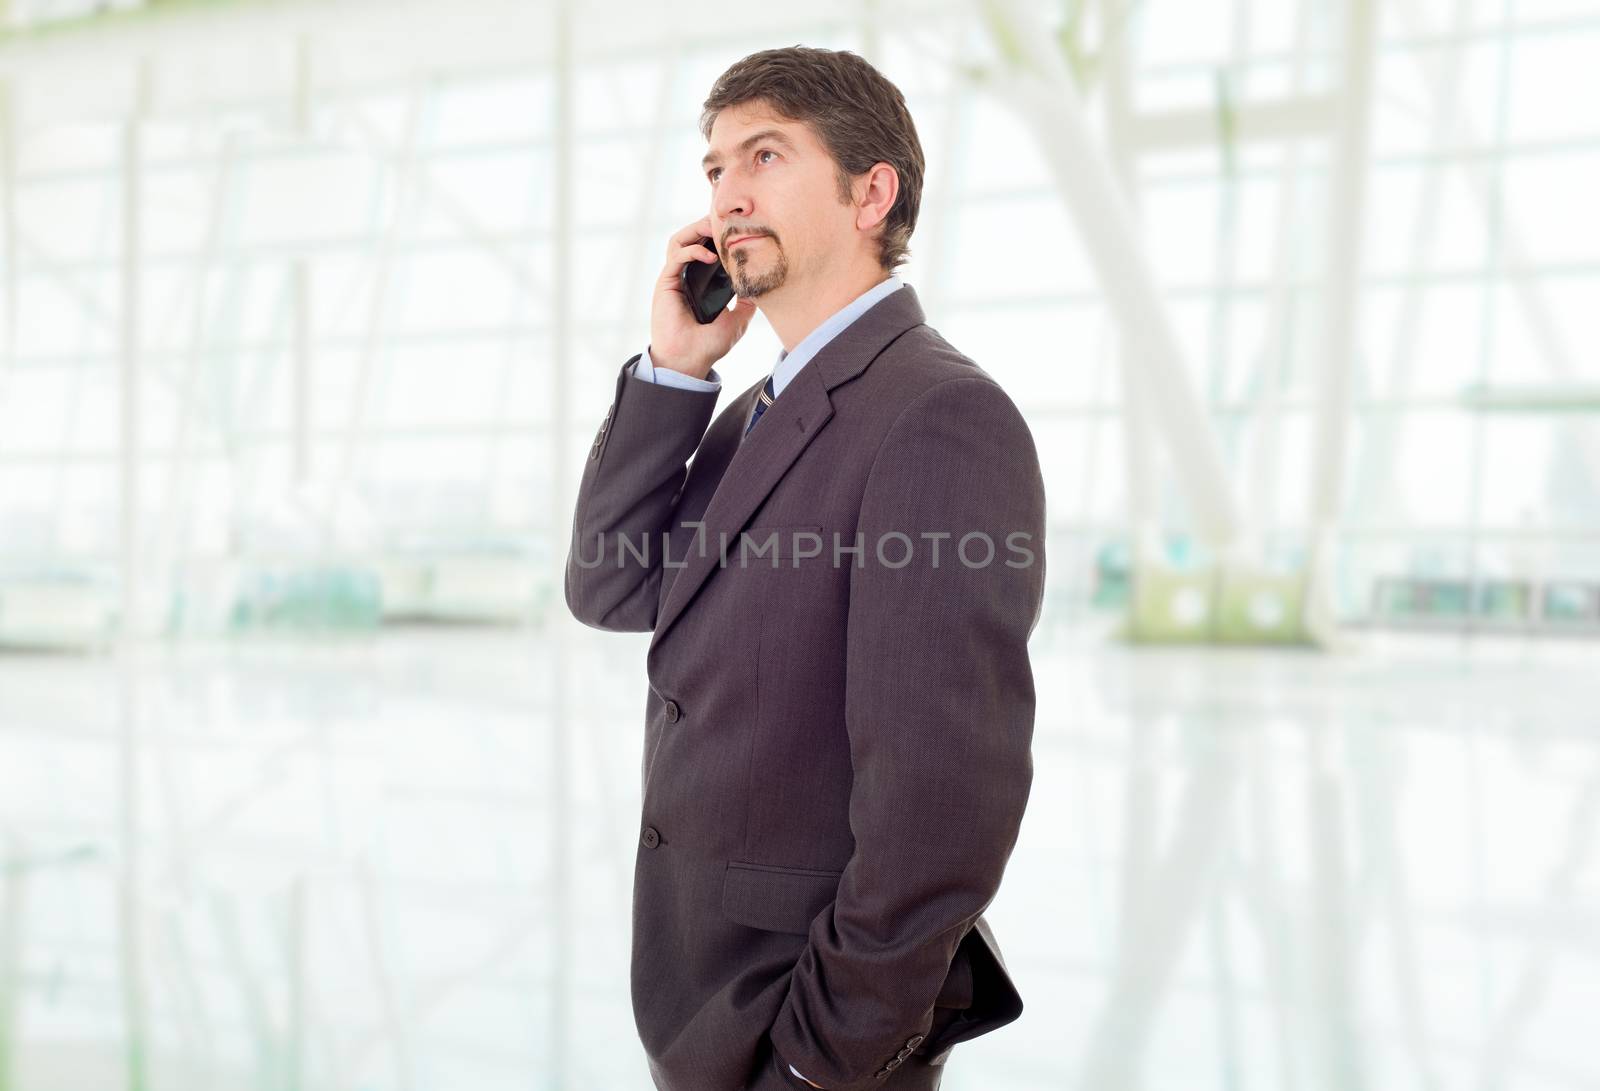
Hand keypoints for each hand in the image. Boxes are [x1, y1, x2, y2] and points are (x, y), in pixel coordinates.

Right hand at [648, 216, 758, 380]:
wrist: (689, 361)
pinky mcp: (665, 283)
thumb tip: (761, 285)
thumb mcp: (738, 319)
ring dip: (696, 230)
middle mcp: (685, 276)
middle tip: (725, 222)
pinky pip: (676, 257)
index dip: (716, 235)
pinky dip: (692, 251)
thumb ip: (747, 301)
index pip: (705, 247)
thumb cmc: (709, 344)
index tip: (735, 228)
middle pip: (690, 237)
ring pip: (678, 240)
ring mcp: (674, 278)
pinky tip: (710, 257)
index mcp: (699, 281)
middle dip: (706, 225)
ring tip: (715, 231)